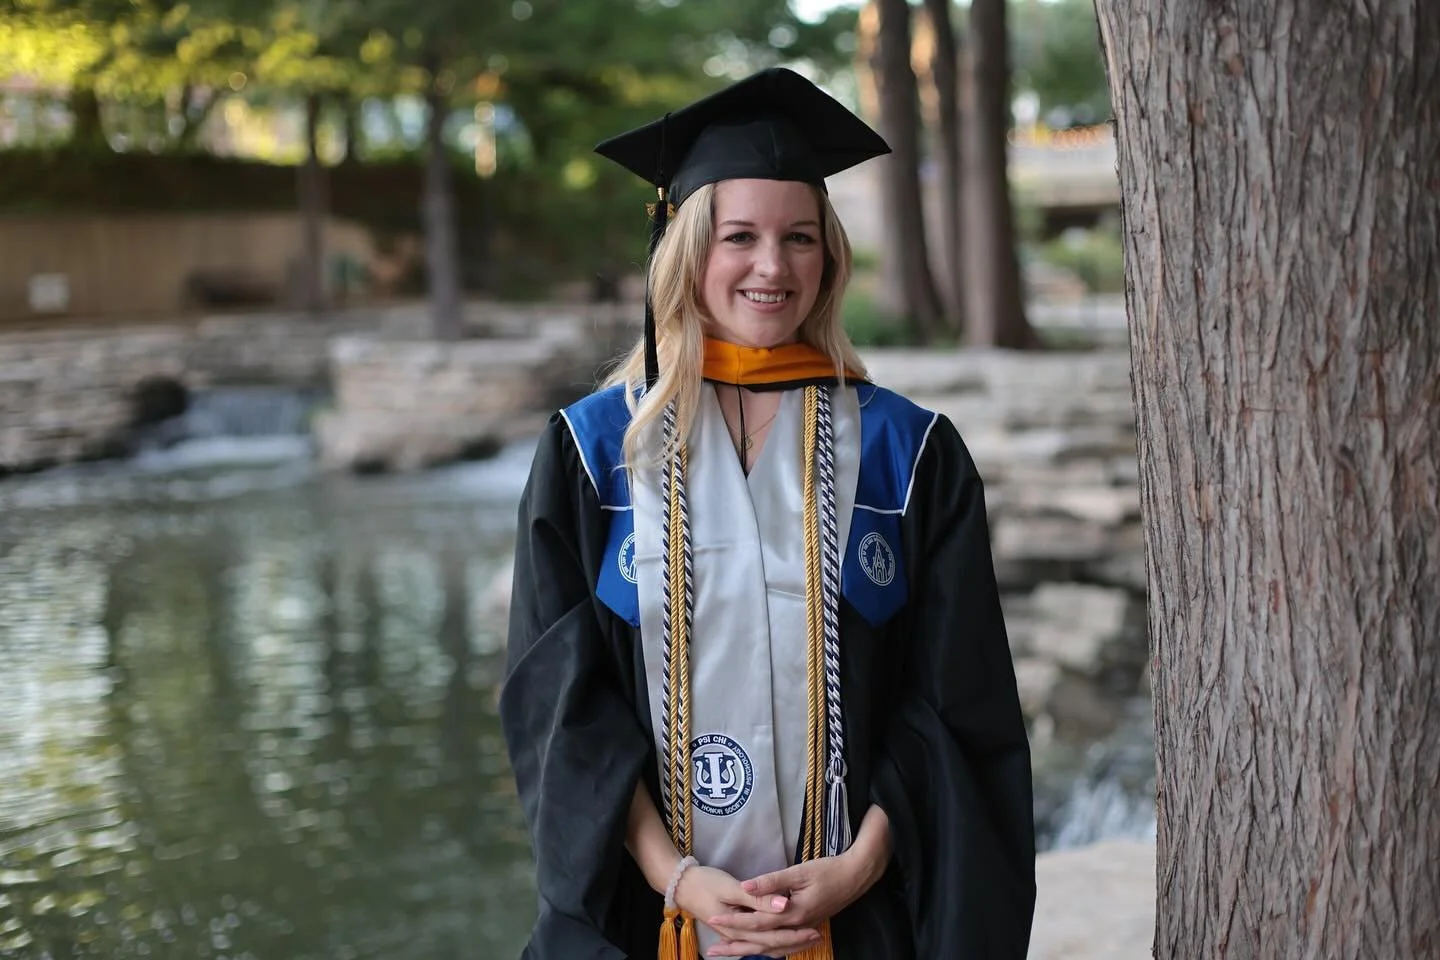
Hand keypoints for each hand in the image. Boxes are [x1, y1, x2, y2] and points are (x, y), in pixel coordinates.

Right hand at [673, 866, 821, 958]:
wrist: (681, 884)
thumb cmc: (705, 882)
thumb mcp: (731, 887)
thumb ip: (759, 898)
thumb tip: (785, 905)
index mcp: (739, 926)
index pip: (773, 935)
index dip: (795, 934)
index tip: (816, 930)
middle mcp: (738, 935)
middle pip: (771, 944)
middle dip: (795, 942)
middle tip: (818, 936)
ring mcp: (735, 934)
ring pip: (765, 946)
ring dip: (786, 944)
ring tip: (807, 941)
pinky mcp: (733, 928)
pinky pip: (756, 941)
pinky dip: (771, 943)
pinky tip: (781, 943)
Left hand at [707, 842, 887, 956]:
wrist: (856, 876)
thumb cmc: (829, 871)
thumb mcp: (799, 871)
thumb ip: (771, 881)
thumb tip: (745, 887)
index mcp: (793, 913)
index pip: (757, 921)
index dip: (734, 921)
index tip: (714, 919)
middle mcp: (797, 927)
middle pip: (761, 942)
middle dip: (735, 945)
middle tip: (712, 949)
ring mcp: (803, 930)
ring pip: (772, 948)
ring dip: (748, 951)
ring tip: (727, 953)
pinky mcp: (806, 928)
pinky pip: (784, 946)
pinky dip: (768, 951)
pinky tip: (758, 951)